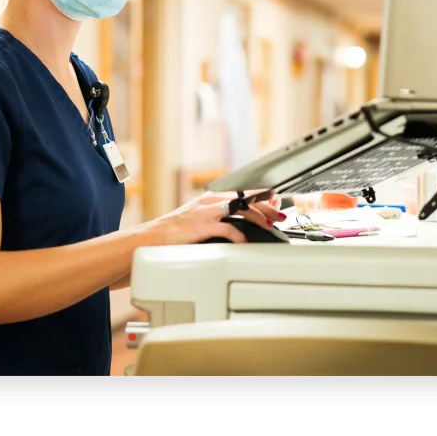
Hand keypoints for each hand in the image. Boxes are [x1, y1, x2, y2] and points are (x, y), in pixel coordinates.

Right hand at [150, 191, 286, 245]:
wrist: (155, 235)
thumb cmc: (177, 230)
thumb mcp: (200, 218)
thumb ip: (219, 217)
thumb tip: (240, 223)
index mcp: (212, 198)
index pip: (242, 194)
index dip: (261, 196)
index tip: (276, 199)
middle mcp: (211, 201)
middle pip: (246, 200)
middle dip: (266, 208)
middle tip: (280, 216)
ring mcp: (208, 212)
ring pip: (240, 210)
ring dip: (258, 218)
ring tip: (269, 226)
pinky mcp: (203, 225)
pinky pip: (228, 229)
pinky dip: (239, 235)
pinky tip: (246, 241)